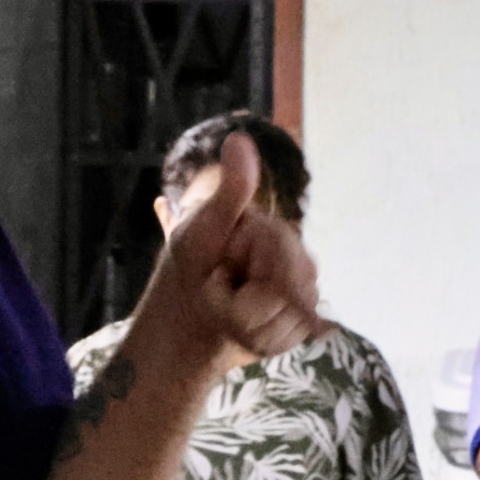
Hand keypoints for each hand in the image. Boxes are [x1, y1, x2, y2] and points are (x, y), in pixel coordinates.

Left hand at [156, 133, 330, 359]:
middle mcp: (292, 256)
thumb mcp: (202, 228)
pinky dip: (264, 340)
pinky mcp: (293, 320)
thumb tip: (239, 138)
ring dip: (257, 326)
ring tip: (227, 316)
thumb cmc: (186, 269)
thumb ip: (231, 190)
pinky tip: (242, 334)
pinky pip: (294, 336)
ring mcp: (296, 290)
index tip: (219, 277)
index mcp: (272, 231)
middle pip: (301, 290)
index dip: (256, 277)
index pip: (289, 258)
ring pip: (298, 317)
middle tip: (217, 296)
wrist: (178, 323)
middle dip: (254, 305)